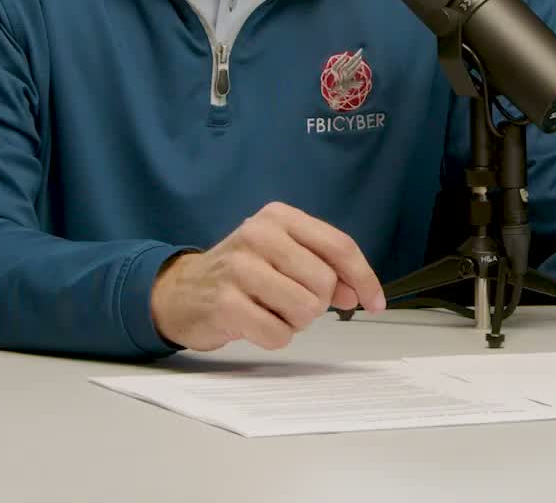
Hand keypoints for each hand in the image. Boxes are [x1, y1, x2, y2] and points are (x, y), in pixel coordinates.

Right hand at [151, 201, 386, 350]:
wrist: (181, 291)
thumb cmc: (242, 274)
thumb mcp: (283, 257)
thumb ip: (323, 268)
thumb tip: (357, 292)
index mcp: (279, 217)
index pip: (339, 246)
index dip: (364, 278)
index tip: (374, 303)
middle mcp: (259, 234)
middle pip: (324, 282)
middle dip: (317, 303)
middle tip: (290, 302)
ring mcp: (239, 268)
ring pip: (305, 310)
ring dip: (295, 322)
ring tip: (270, 311)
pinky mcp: (225, 303)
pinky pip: (279, 334)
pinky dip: (274, 337)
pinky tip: (254, 323)